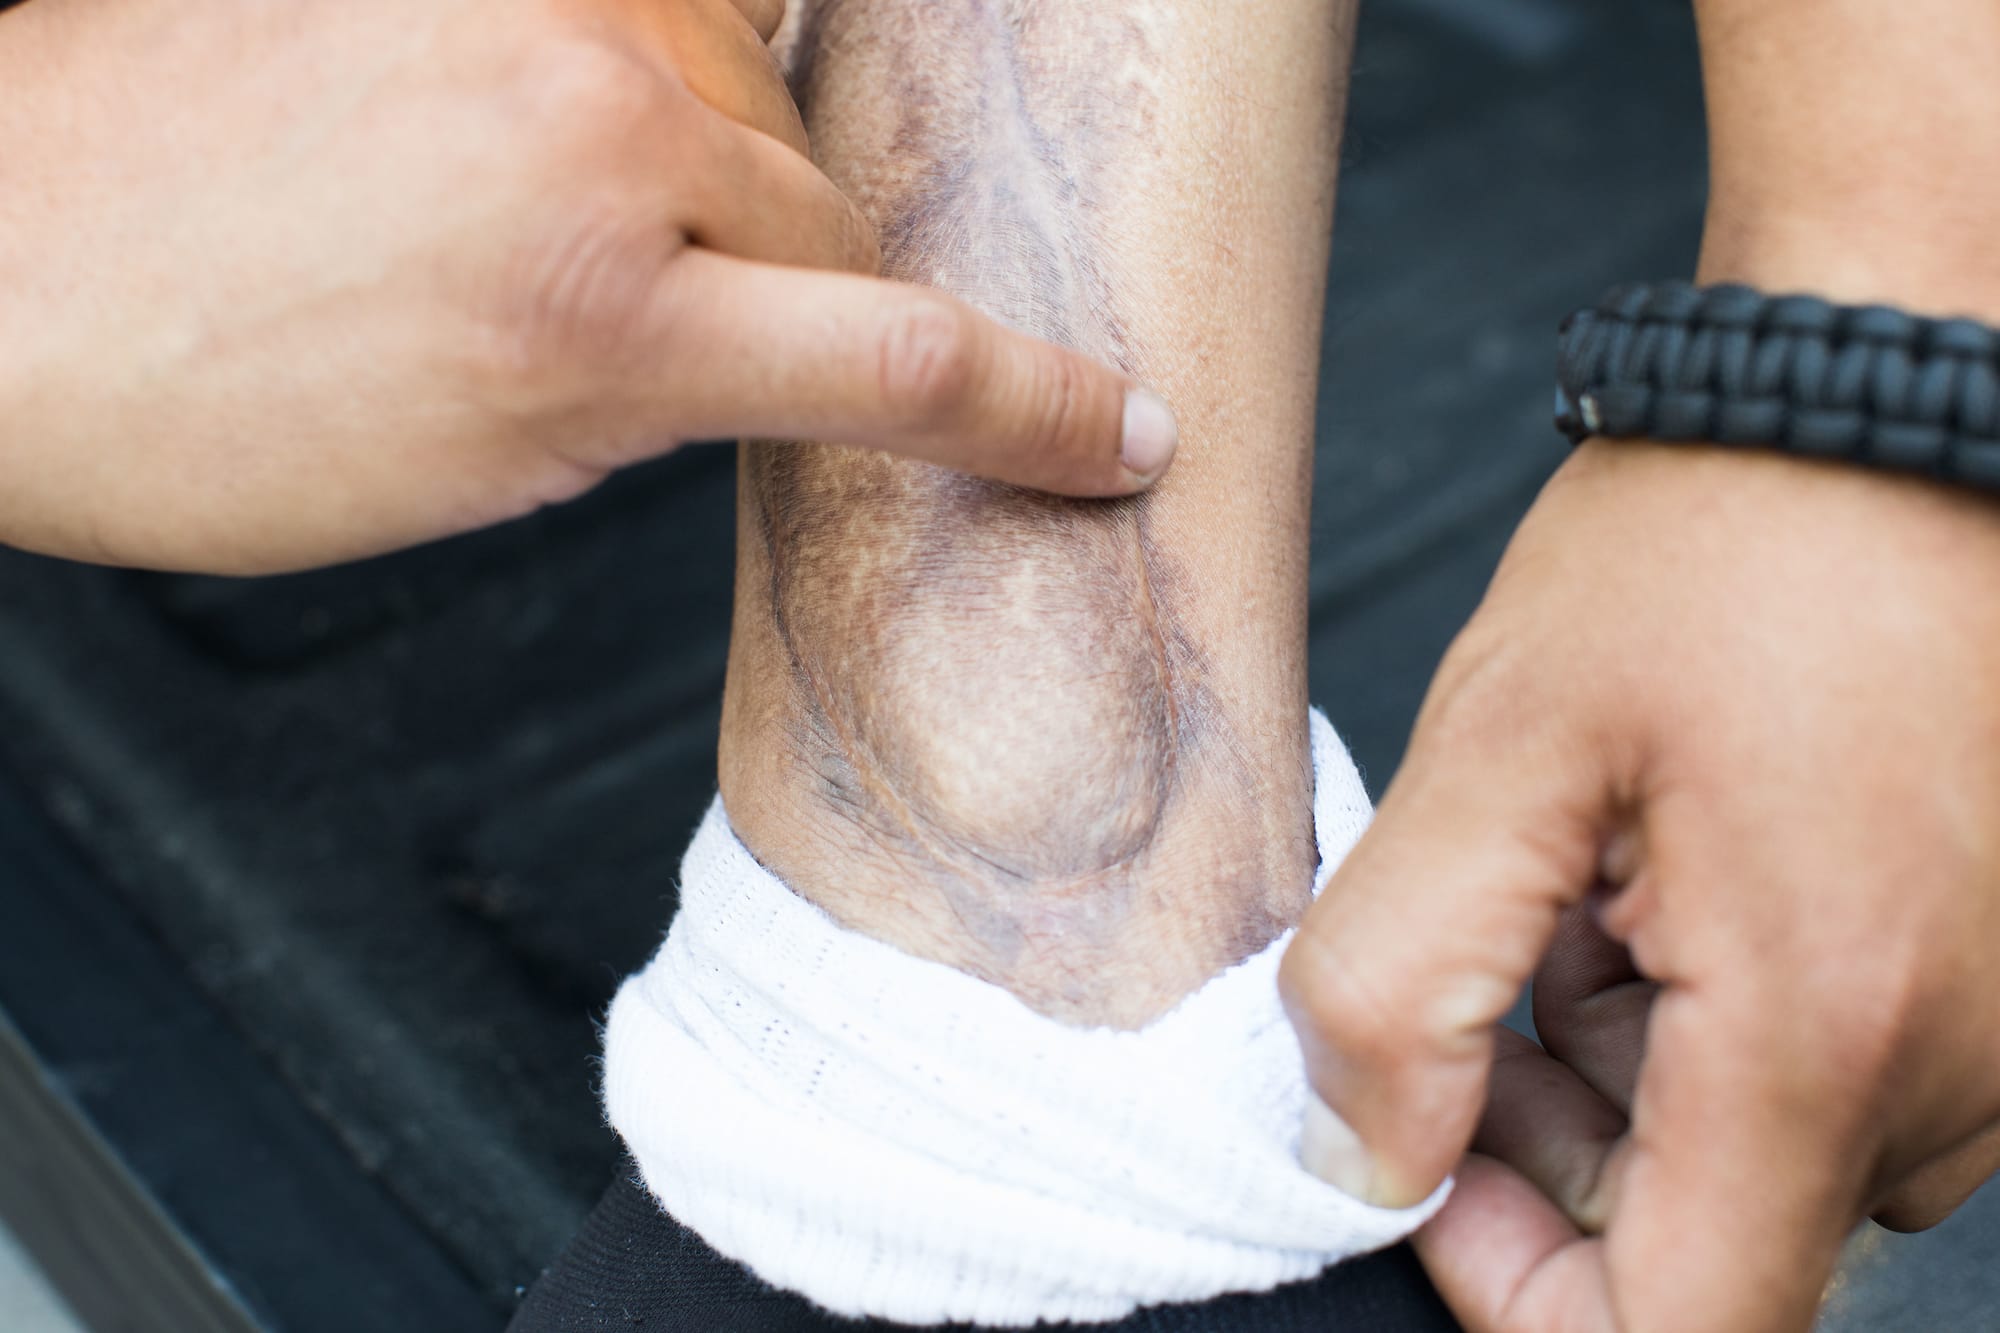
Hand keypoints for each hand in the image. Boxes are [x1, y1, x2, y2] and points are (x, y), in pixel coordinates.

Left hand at [0, 0, 1171, 574]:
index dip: (1046, 407)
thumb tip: (794, 352)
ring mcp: (540, 2)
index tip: (1121, 427)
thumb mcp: (495, 472)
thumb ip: (678, 396)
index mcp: (608, 312)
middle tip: (701, 328)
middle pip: (839, 208)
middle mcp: (600, 121)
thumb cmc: (207, 409)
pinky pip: (664, 3)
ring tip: (564, 217)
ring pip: (756, 91)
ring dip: (720, 166)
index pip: (914, 362)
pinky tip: (556, 112)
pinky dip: (649, 65)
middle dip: (803, 282)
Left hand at [1279, 440, 1999, 1330]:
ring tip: (1593, 872)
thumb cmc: (1708, 549)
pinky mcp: (1993, 980)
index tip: (1428, 1154)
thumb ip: (1394, 985)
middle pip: (1702, 1242)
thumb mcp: (1494, 747)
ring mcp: (1995, 1032)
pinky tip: (1670, 870)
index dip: (1516, 1293)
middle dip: (1547, 1139)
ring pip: (1752, 1158)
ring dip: (1624, 1061)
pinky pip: (1827, 1077)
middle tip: (1498, 943)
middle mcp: (1954, 1071)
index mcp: (1827, 1033)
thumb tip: (1362, 1164)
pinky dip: (1710, 1016)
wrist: (1886, 402)